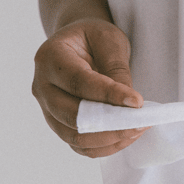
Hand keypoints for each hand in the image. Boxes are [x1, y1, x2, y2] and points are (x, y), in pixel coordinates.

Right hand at [32, 18, 146, 157]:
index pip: (79, 82)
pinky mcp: (58, 124)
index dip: (108, 95)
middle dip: (110, 123)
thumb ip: (116, 68)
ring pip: (74, 136)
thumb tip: (128, 102)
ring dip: (108, 138)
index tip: (137, 102)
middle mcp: (42, 86)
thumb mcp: (109, 39)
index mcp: (50, 57)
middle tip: (141, 121)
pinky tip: (125, 136)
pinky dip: (103, 146)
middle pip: (72, 115)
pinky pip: (78, 144)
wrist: (76, 42)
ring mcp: (47, 108)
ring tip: (137, 129)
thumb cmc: (92, 37)